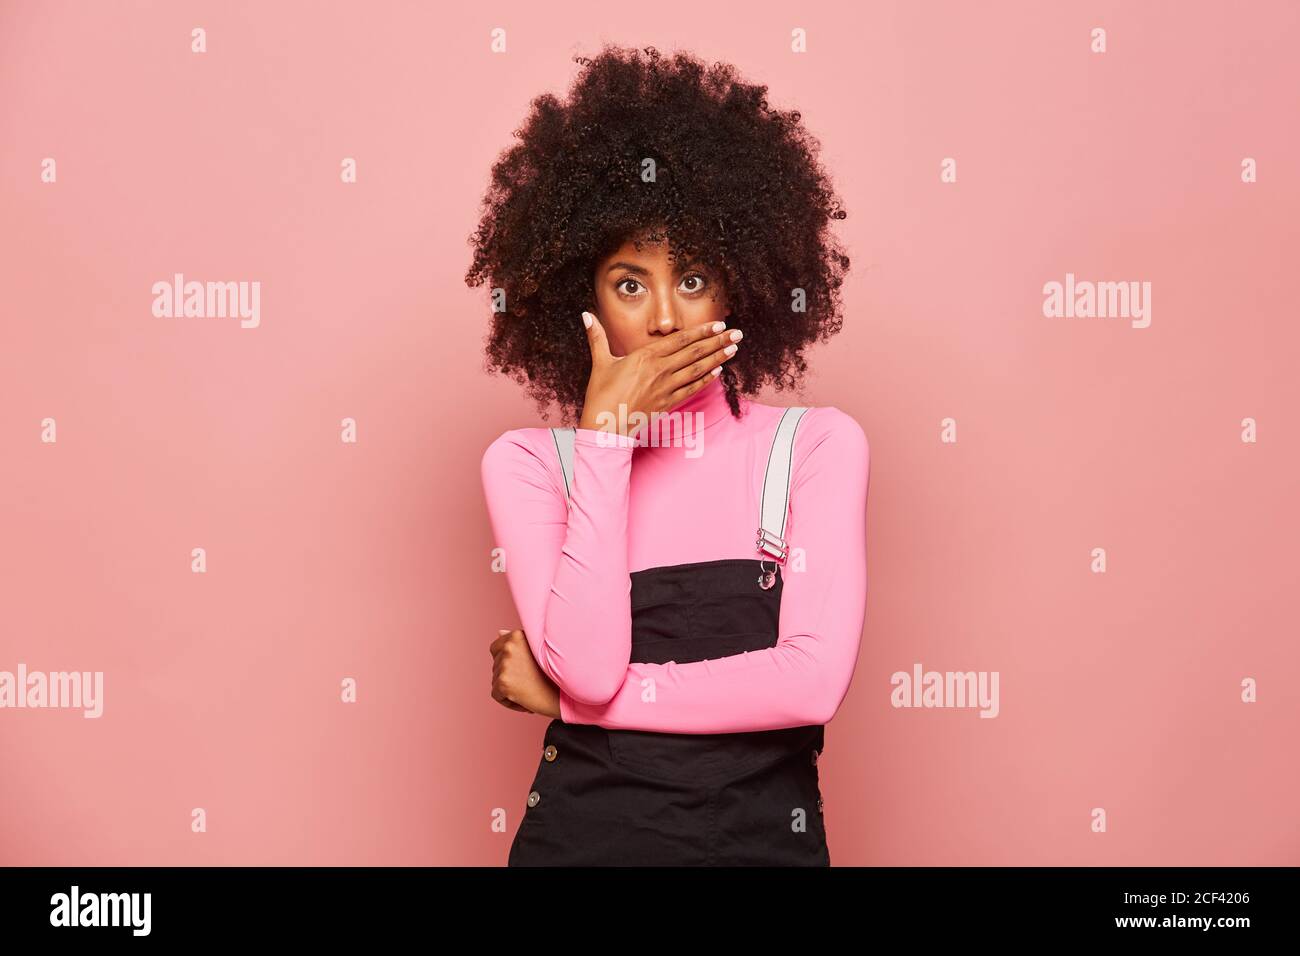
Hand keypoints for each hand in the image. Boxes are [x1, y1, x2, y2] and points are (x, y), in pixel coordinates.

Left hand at [490, 628, 560, 717]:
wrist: (566, 693)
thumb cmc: (555, 672)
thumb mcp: (538, 649)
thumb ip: (517, 641)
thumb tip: (499, 633)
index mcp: (516, 636)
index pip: (496, 647)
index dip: (507, 660)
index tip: (522, 668)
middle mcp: (508, 647)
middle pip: (495, 665)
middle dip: (510, 675)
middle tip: (530, 680)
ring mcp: (504, 665)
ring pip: (496, 680)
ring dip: (510, 688)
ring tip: (530, 689)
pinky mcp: (503, 683)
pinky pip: (497, 695)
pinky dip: (509, 701)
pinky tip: (526, 700)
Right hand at [577, 313, 740, 437]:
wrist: (606, 428)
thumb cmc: (601, 395)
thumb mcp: (600, 362)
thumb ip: (597, 337)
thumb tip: (586, 314)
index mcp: (645, 357)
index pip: (680, 340)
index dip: (702, 331)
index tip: (718, 324)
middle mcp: (660, 370)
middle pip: (695, 352)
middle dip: (718, 341)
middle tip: (737, 333)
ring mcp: (666, 388)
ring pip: (698, 369)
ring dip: (718, 358)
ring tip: (733, 349)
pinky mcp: (668, 403)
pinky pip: (692, 389)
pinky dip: (706, 379)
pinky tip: (718, 371)